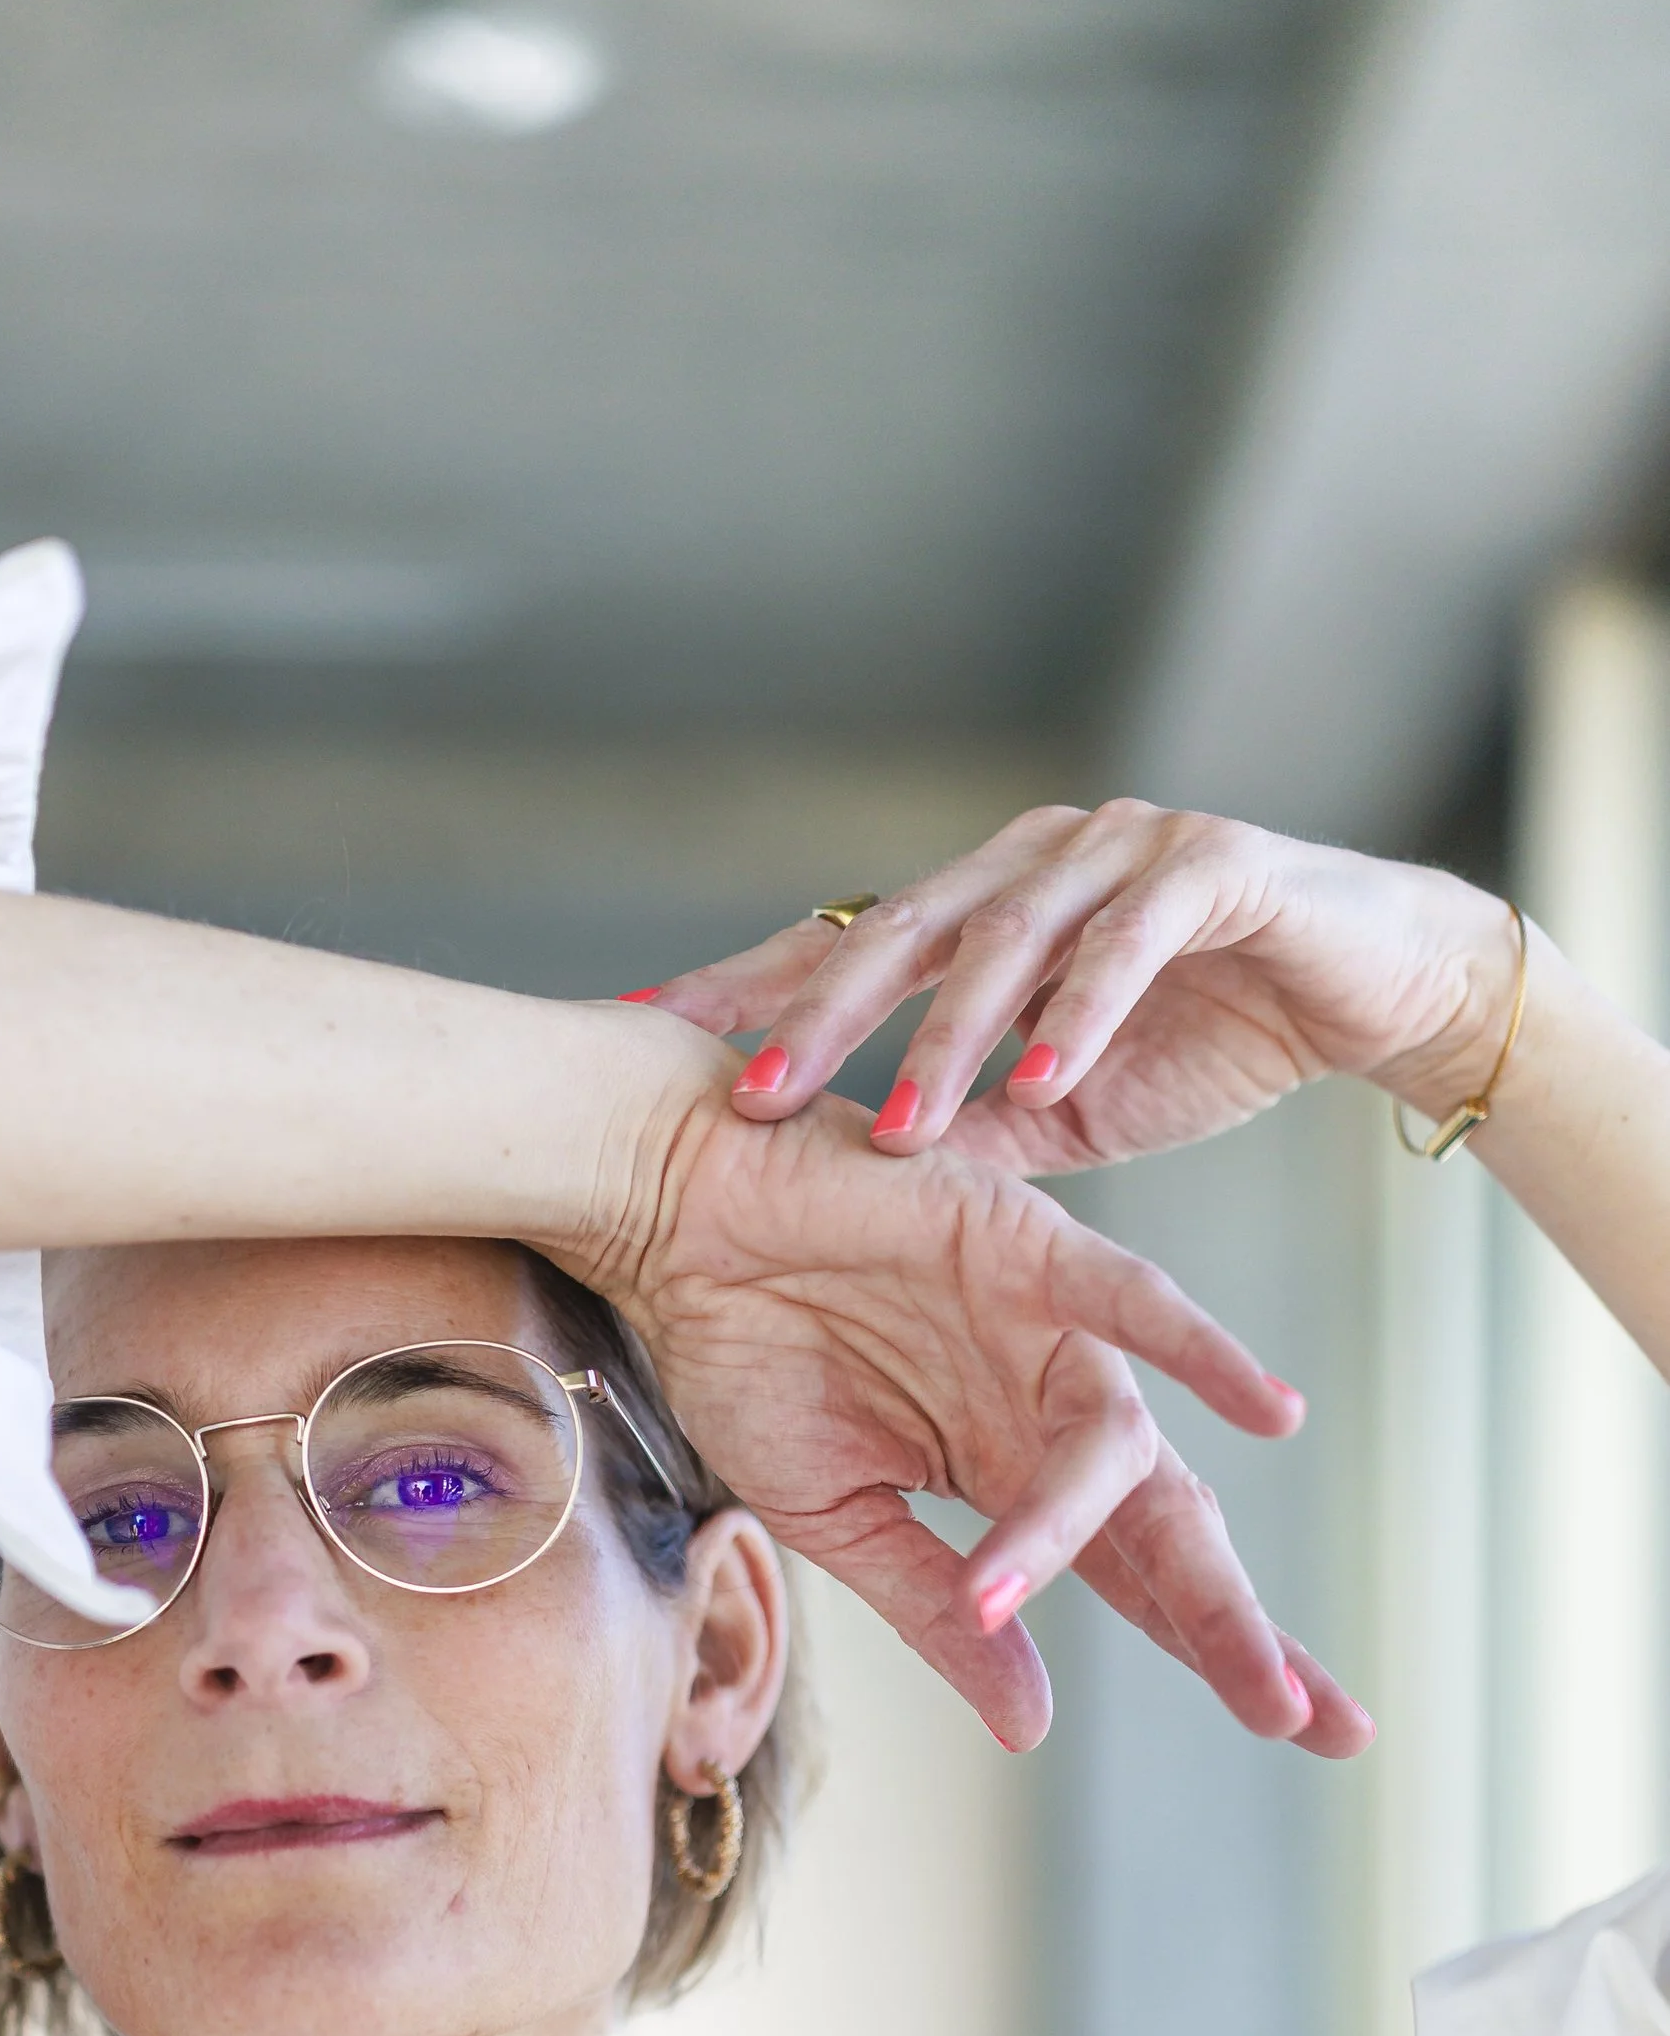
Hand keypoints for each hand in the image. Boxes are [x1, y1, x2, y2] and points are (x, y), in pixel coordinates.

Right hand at [587, 1089, 1370, 1756]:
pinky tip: (1271, 1410)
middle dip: (1244, 1627)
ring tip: (1210, 1643)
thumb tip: (1032, 1729)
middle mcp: (1046, 1409)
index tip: (1305, 1731)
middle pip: (1171, 1529)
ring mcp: (1043, 1329)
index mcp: (1008, 1477)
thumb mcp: (838, 1519)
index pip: (1135, 1581)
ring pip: (1130, 1452)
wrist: (668, 1218)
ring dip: (1175, 1555)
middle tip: (1322, 1723)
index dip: (1216, 1649)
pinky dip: (1201, 1353)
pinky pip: (1131, 1303)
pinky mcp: (1024, 1248)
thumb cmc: (739, 1349)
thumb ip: (940, 1611)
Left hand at [643, 799, 1519, 1186]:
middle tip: (749, 1102)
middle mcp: (1037, 857)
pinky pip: (1126, 944)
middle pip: (899, 932)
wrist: (1380, 994)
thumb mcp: (1066, 1108)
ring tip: (897, 1132)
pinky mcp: (1213, 867)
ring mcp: (1123, 849)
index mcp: (986, 903)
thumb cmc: (1212, 1040)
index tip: (655, 1046)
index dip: (752, 992)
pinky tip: (1040, 1079)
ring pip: (1005, 940)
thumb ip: (972, 1129)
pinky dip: (1080, 1014)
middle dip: (818, 1021)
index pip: (847, 946)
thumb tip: (858, 1186)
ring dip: (946, 1040)